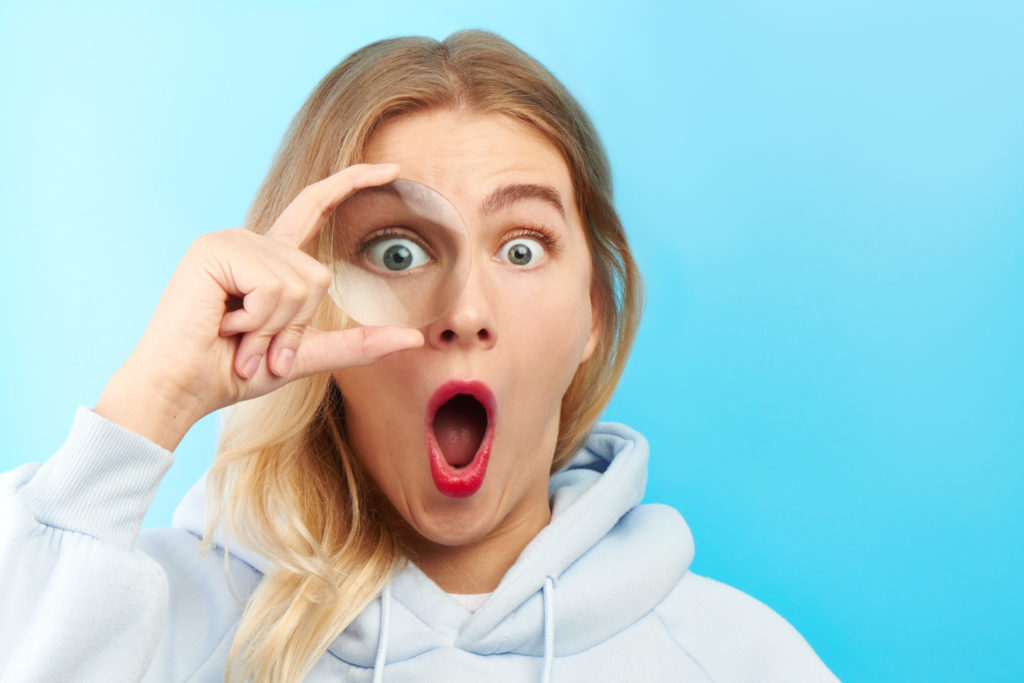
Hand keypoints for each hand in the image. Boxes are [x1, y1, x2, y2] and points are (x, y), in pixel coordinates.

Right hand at [95, 163, 422, 449]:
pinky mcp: (215, 249)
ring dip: (273, 328)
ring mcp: (231, 241)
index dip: (353, 183)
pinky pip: (273, 287)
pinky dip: (256, 321)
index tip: (393, 169)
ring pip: (300, 283)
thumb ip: (358, 343)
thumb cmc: (232, 372)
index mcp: (269, 259)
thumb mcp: (305, 355)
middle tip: (253, 346)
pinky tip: (223, 324)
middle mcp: (251, 241)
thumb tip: (415, 338)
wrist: (183, 389)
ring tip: (234, 336)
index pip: (316, 206)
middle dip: (294, 327)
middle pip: (318, 275)